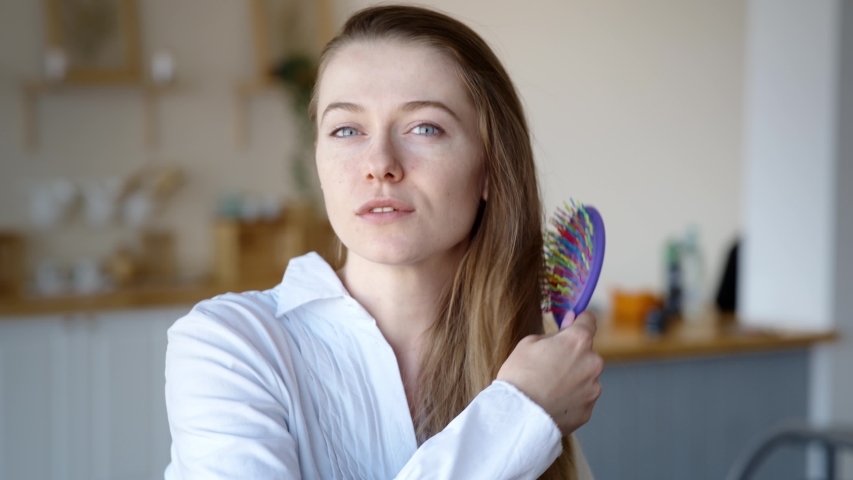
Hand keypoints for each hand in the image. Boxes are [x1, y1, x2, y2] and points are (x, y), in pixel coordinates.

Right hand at [496, 311, 603, 434]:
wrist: (517, 417)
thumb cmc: (519, 376)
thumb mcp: (528, 343)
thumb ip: (554, 332)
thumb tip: (569, 322)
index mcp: (578, 341)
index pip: (589, 320)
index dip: (579, 320)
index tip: (573, 324)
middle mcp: (593, 363)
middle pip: (586, 352)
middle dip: (572, 355)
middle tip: (549, 365)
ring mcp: (593, 388)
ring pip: (585, 376)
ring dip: (573, 377)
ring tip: (548, 388)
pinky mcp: (589, 409)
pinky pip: (582, 397)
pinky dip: (571, 397)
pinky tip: (552, 401)